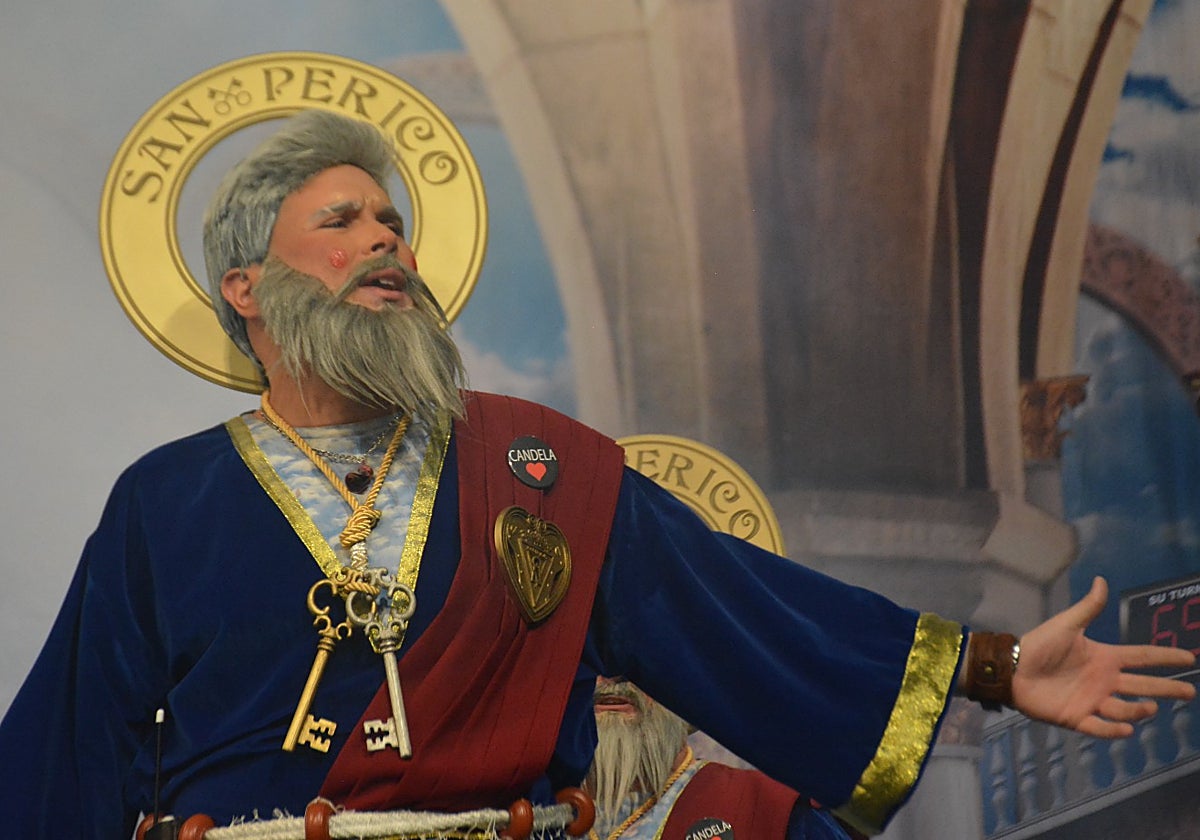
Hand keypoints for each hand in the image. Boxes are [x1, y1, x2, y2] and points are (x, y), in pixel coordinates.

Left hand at [1011, 576, 1195, 737]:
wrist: (1011, 668)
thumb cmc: (1039, 645)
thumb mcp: (1065, 625)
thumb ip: (1087, 608)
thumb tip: (1101, 580)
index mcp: (1105, 658)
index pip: (1142, 657)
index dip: (1165, 657)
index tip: (1189, 657)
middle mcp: (1104, 681)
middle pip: (1142, 685)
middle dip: (1167, 688)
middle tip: (1189, 692)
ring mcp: (1092, 701)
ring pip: (1124, 708)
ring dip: (1139, 709)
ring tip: (1150, 707)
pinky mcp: (1077, 717)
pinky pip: (1099, 728)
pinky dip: (1113, 730)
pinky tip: (1126, 728)